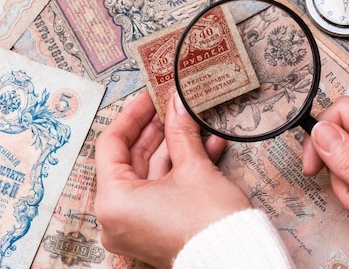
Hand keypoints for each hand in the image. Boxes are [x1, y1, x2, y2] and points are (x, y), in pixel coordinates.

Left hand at [95, 91, 250, 267]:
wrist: (237, 258)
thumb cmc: (209, 223)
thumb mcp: (194, 168)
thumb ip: (180, 132)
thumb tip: (177, 105)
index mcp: (114, 201)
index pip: (112, 144)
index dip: (133, 115)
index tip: (149, 97)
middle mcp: (117, 217)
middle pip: (130, 159)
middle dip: (156, 130)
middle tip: (170, 106)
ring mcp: (136, 225)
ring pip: (150, 174)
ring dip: (174, 147)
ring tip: (192, 122)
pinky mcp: (156, 229)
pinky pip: (162, 191)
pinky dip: (180, 170)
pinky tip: (206, 147)